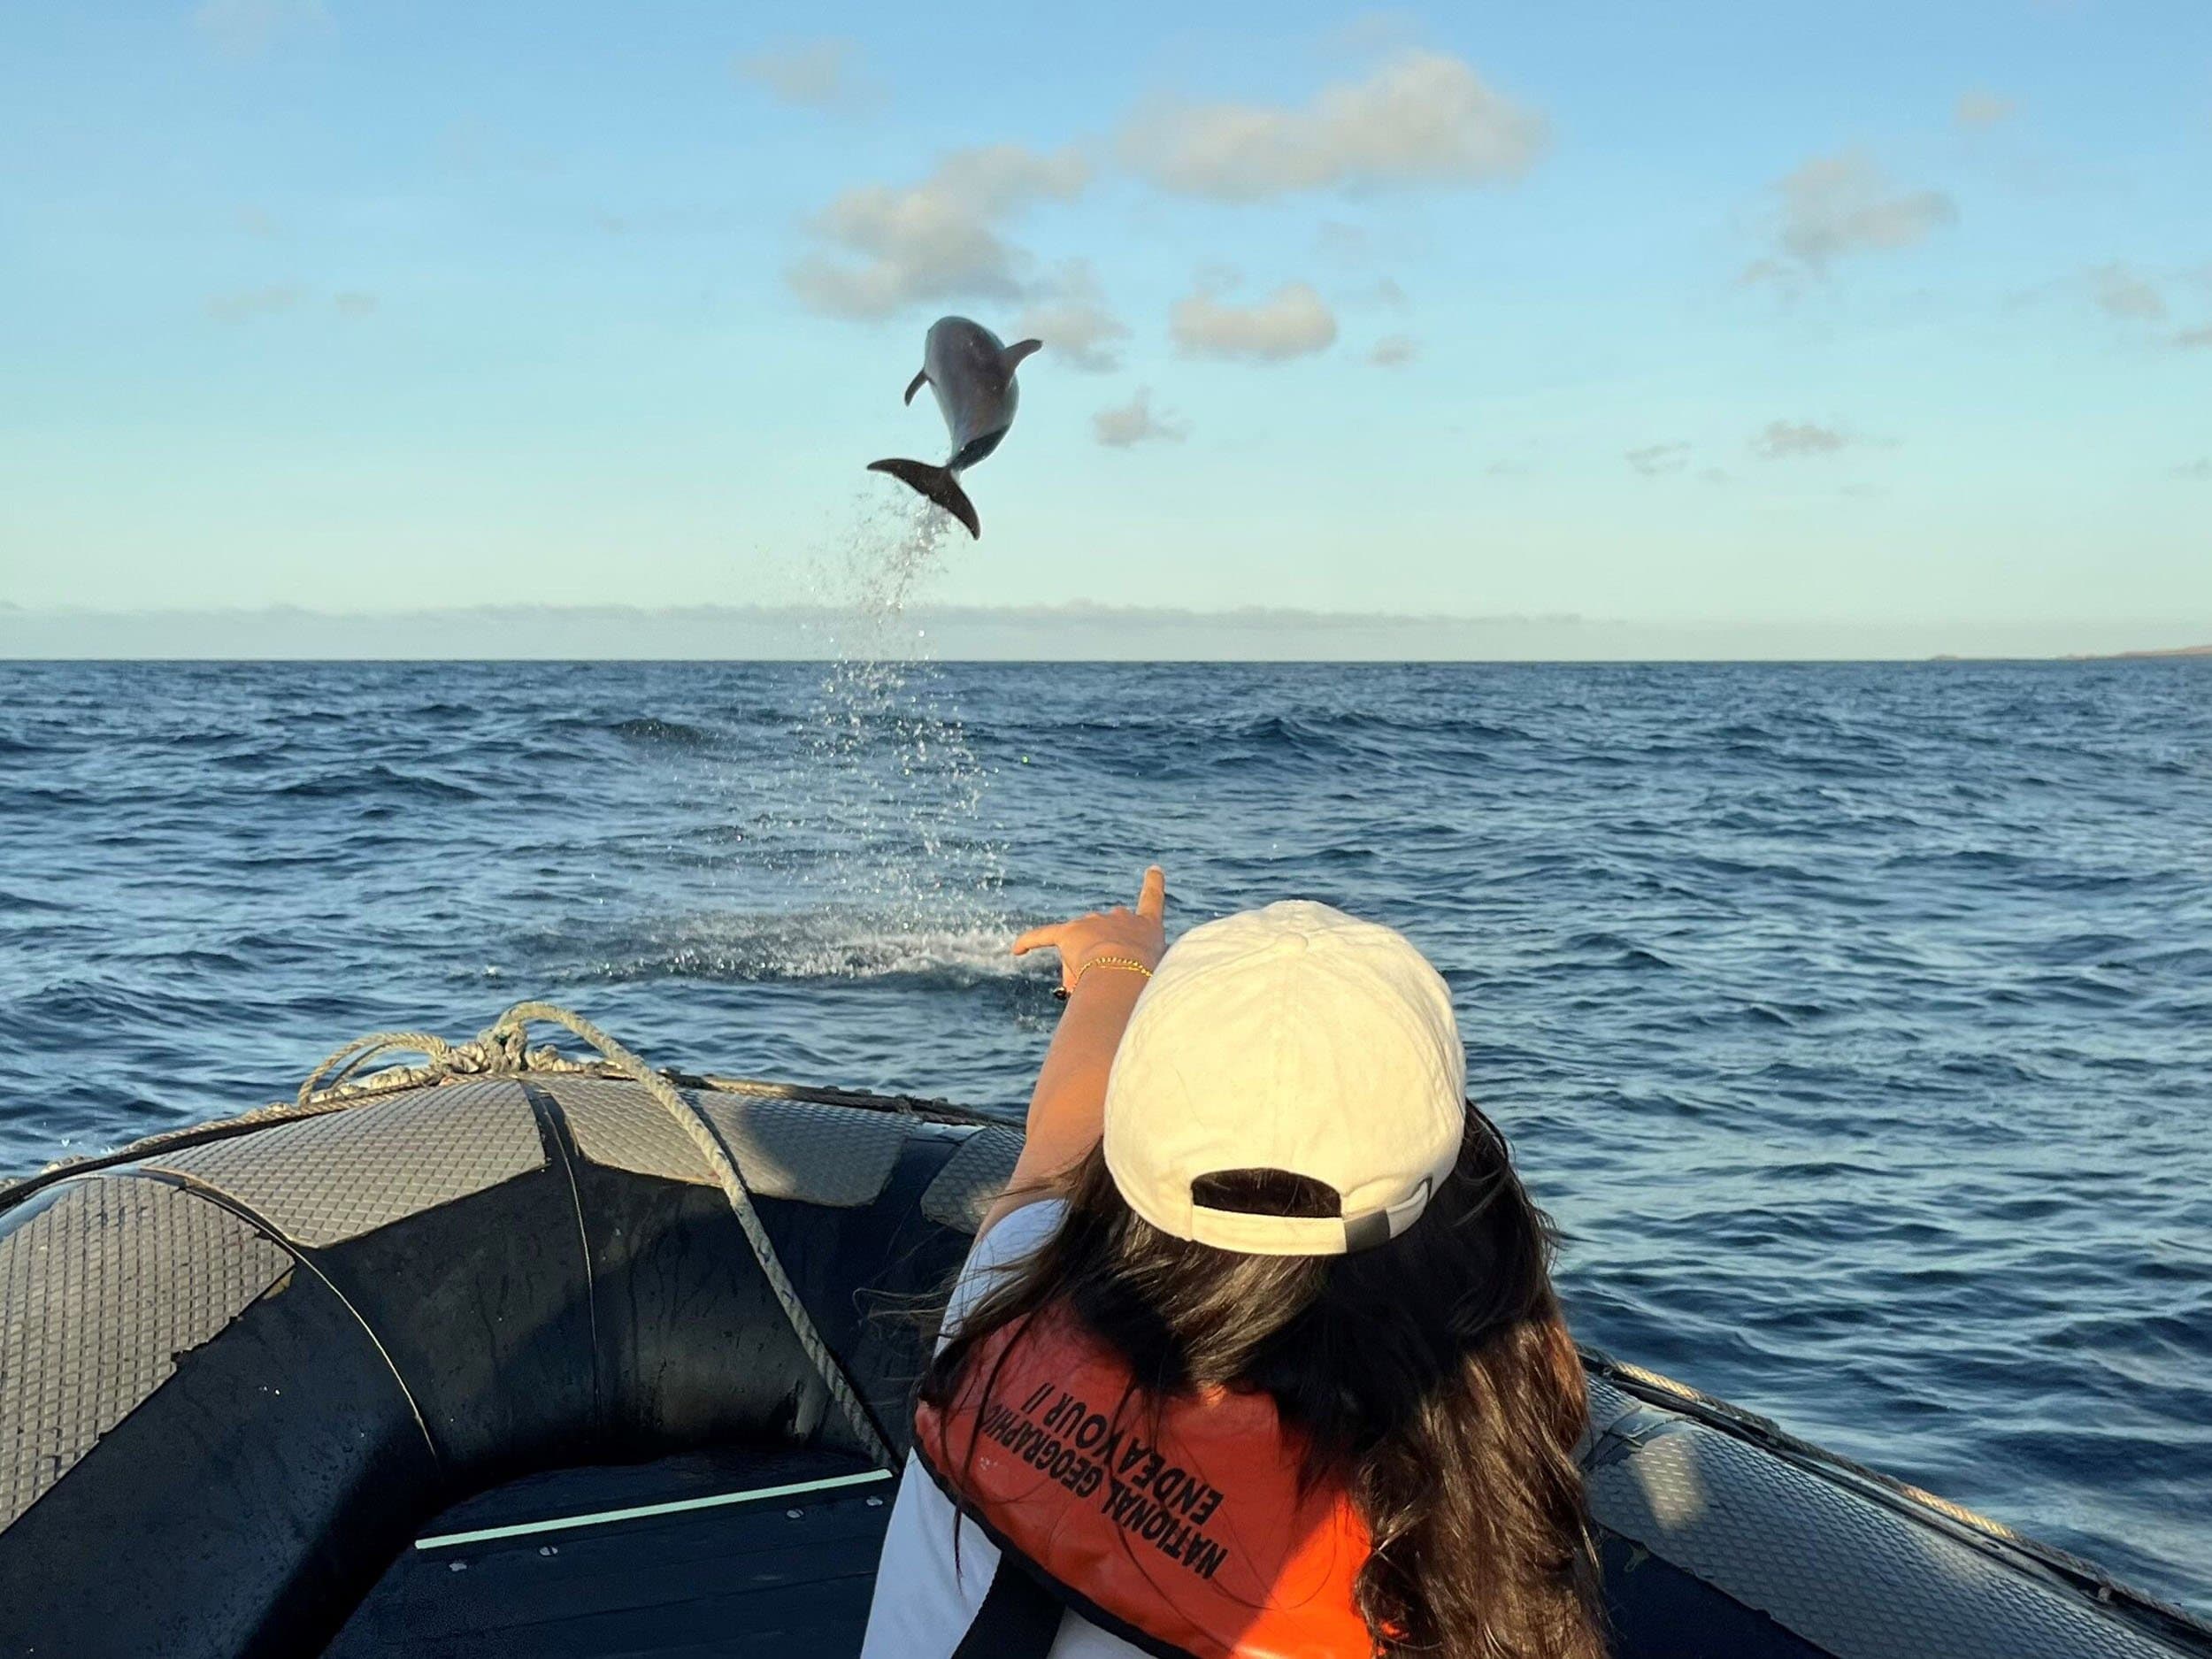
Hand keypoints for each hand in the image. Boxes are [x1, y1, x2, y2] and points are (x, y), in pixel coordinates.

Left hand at [1012, 866, 1167, 994]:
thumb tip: (1093, 980)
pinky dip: (1030, 941)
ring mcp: (1094, 922)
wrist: (1125, 972)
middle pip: (1108, 935)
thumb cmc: (1144, 980)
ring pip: (1083, 947)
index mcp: (1147, 927)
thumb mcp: (1149, 974)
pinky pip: (1045, 936)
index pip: (1153, 901)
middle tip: (1112, 981)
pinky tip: (1017, 950)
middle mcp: (1121, 917)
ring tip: (1096, 985)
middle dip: (1105, 957)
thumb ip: (1129, 971)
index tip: (1153, 869)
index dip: (1153, 884)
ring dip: (1084, 966)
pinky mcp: (1070, 932)